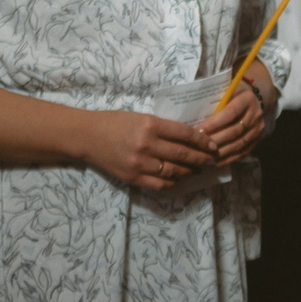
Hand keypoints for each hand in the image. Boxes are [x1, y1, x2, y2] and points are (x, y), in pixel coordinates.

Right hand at [85, 111, 216, 191]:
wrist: (88, 136)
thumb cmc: (116, 123)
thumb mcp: (142, 117)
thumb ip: (164, 128)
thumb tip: (191, 137)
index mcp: (150, 125)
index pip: (185, 134)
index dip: (202, 141)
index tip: (212, 144)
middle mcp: (147, 144)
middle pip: (183, 154)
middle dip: (201, 158)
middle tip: (212, 159)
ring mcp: (140, 163)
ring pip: (174, 171)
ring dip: (190, 172)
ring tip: (198, 169)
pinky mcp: (133, 177)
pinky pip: (160, 184)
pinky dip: (173, 182)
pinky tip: (179, 178)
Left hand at [197, 69, 269, 164]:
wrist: (253, 99)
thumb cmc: (232, 92)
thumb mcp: (225, 87)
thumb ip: (213, 96)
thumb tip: (190, 108)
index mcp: (247, 98)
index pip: (230, 113)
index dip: (214, 124)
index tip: (197, 130)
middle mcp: (256, 114)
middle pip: (234, 131)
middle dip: (215, 140)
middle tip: (198, 146)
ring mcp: (258, 129)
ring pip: (238, 144)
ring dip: (220, 152)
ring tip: (204, 156)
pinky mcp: (257, 140)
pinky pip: (242, 153)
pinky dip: (228, 159)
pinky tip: (215, 163)